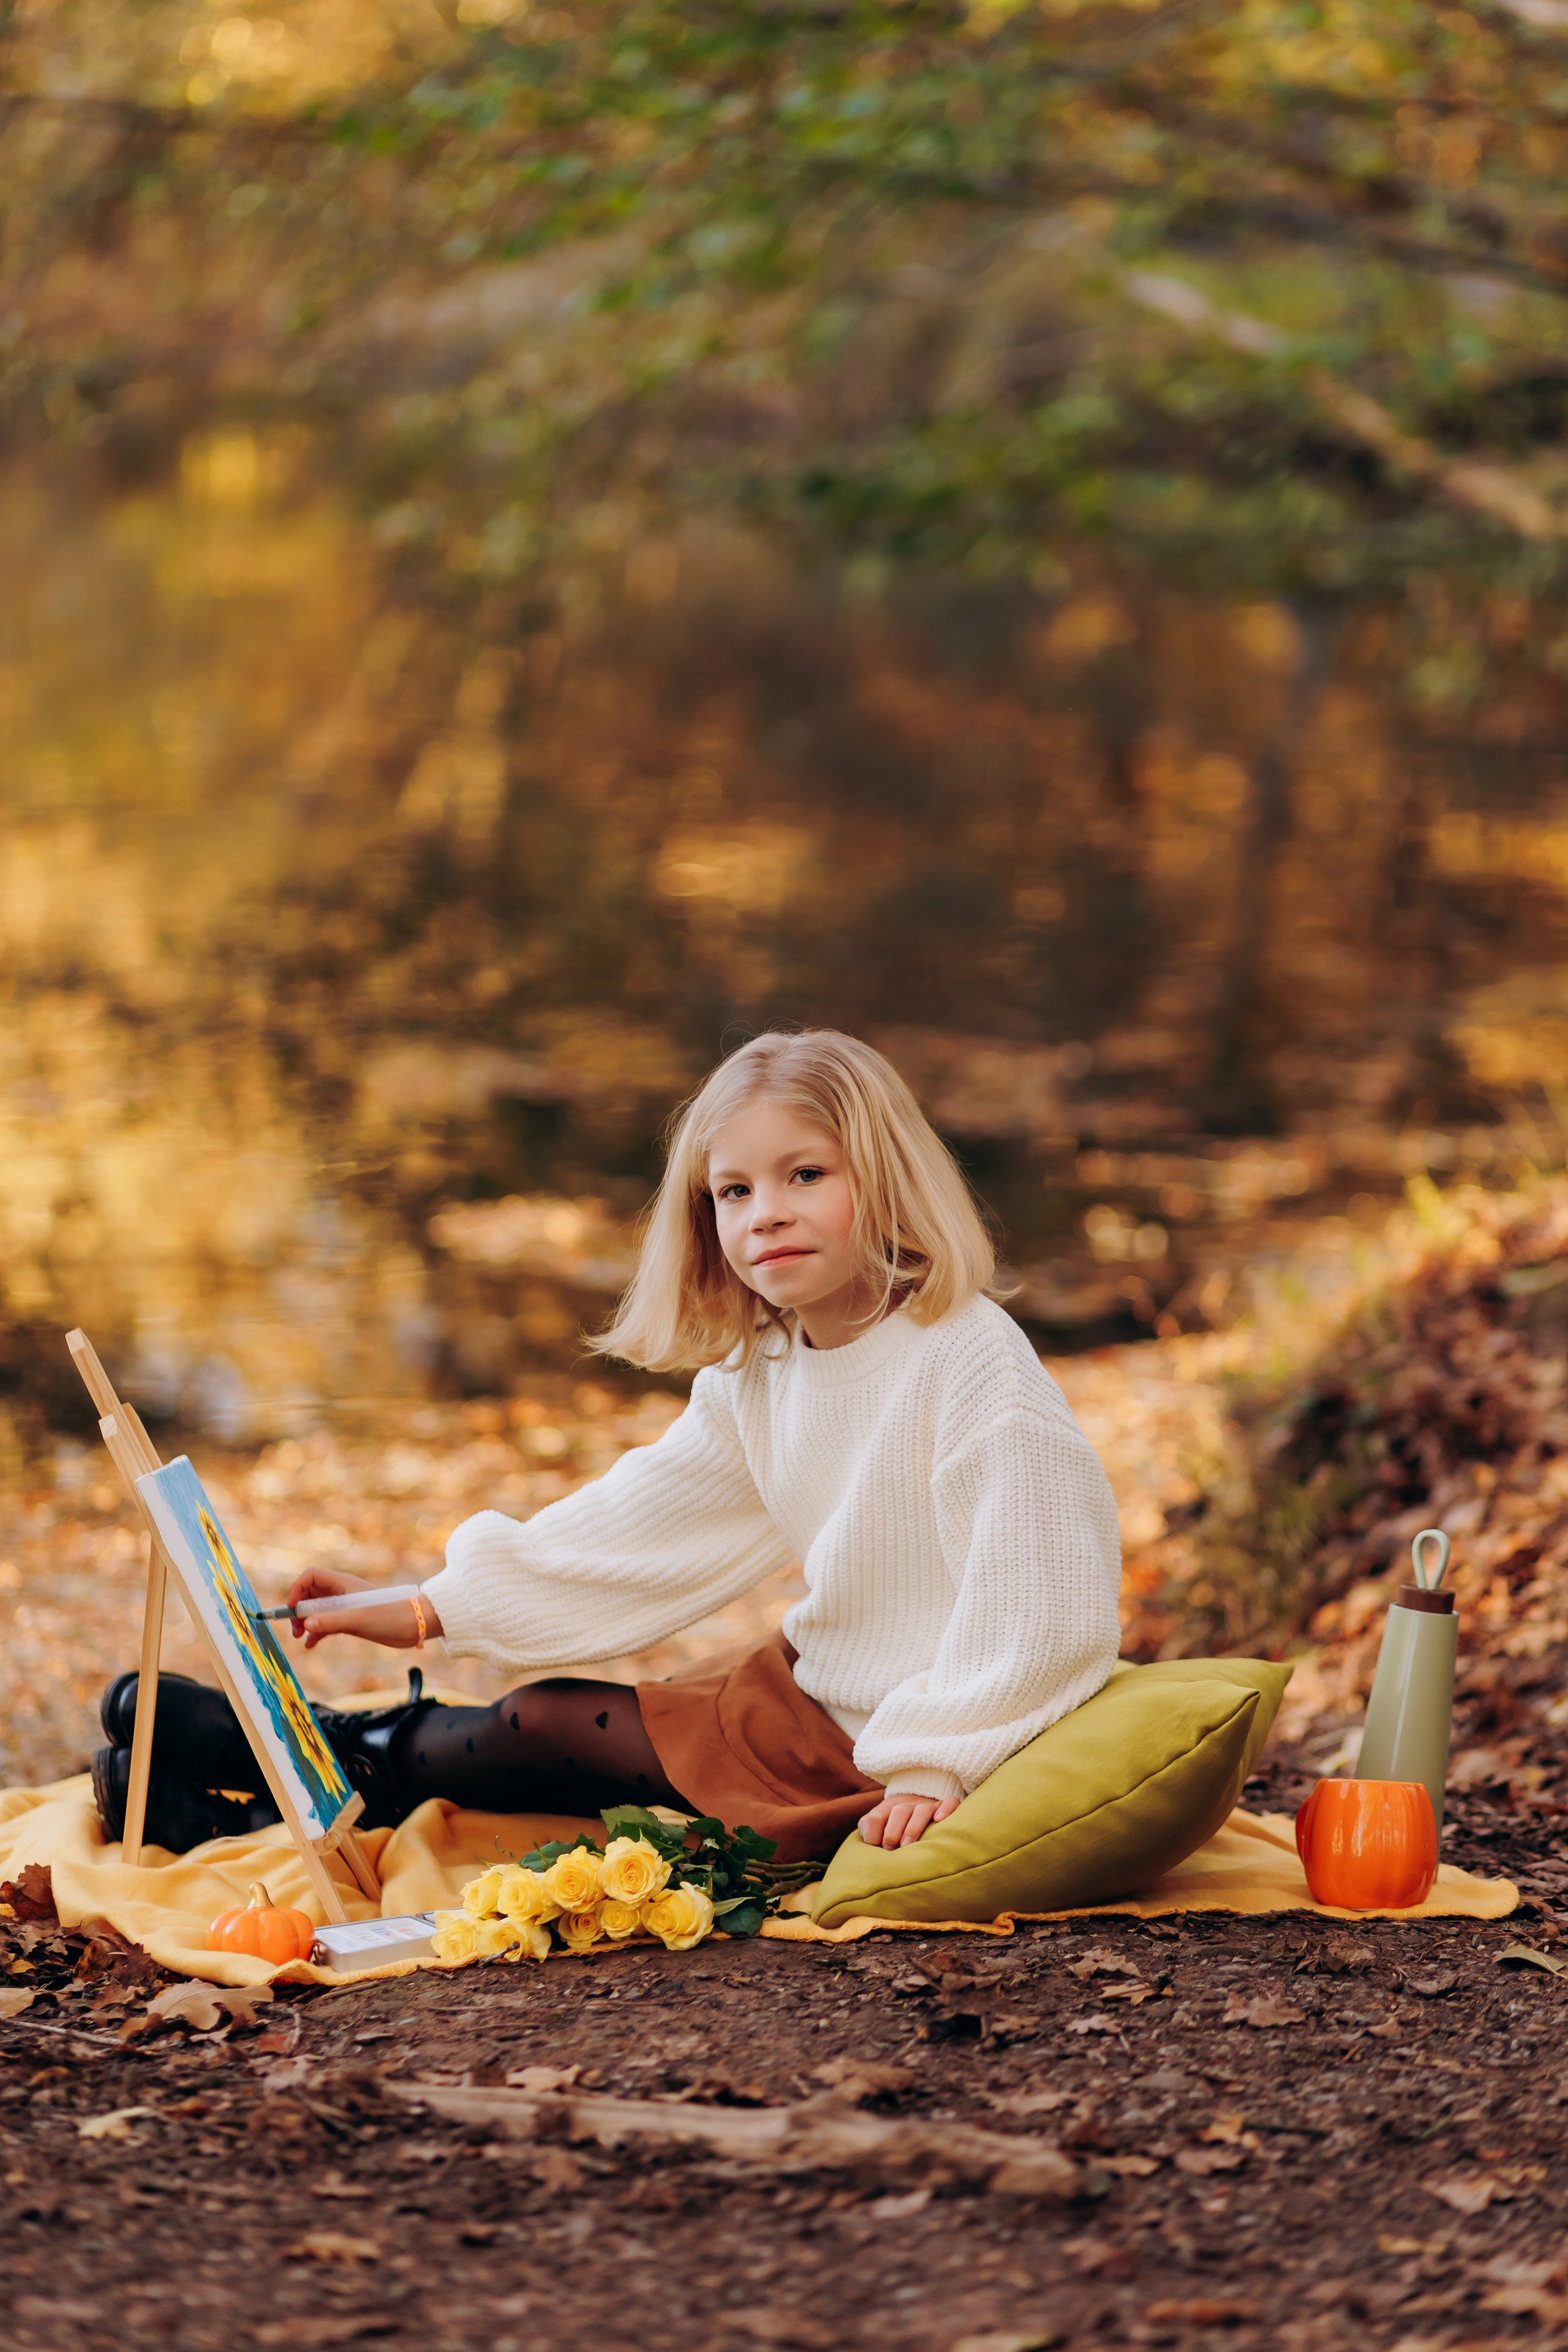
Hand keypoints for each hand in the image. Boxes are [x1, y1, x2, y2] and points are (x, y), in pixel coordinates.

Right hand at [284, 1568, 442, 1651]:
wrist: (415, 1624)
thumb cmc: (390, 1616)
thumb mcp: (358, 1619)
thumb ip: (331, 1621)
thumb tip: (305, 1625)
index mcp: (342, 1584)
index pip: (311, 1576)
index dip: (296, 1589)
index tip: (292, 1609)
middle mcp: (341, 1593)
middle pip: (309, 1593)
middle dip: (298, 1609)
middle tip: (295, 1629)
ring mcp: (345, 1607)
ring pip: (315, 1610)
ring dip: (304, 1622)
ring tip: (300, 1637)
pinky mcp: (350, 1620)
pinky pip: (326, 1623)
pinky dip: (316, 1632)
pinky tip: (310, 1645)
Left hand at [857, 1792, 960, 1847]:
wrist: (923, 1800)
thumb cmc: (898, 1823)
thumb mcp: (881, 1823)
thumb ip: (869, 1827)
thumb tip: (866, 1836)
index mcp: (889, 1807)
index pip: (875, 1817)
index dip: (874, 1835)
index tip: (878, 1849)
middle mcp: (908, 1804)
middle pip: (899, 1811)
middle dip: (892, 1833)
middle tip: (891, 1850)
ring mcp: (928, 1804)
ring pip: (922, 1810)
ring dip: (913, 1828)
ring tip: (907, 1845)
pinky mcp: (945, 1805)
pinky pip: (949, 1801)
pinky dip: (945, 1809)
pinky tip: (939, 1820)